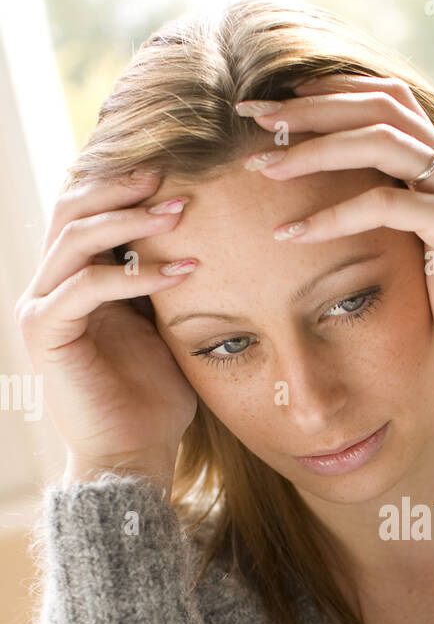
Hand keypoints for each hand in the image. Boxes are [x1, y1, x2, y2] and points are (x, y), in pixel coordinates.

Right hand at [16, 171, 200, 489]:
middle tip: (172, 174)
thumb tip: (200, 234)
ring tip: (181, 211)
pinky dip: (134, 274)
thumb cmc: (155, 397)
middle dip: (123, 186)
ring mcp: (42, 306)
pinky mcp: (47, 332)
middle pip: (72, 210)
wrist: (135, 455)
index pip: (86, 210)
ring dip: (130, 220)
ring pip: (76, 238)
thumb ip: (164, 281)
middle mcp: (49, 285)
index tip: (176, 168)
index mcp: (73, 278)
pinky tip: (180, 271)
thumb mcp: (165, 325)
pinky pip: (87, 286)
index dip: (123, 184)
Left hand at [236, 73, 433, 405]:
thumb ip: (396, 216)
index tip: (274, 106)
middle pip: (377, 106)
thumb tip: (344, 205)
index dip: (329, 94)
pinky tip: (295, 234)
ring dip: (315, 150)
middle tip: (253, 114)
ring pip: (379, 142)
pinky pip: (385, 205)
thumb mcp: (424, 250)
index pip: (385, 101)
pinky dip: (334, 215)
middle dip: (310, 108)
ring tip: (264, 168)